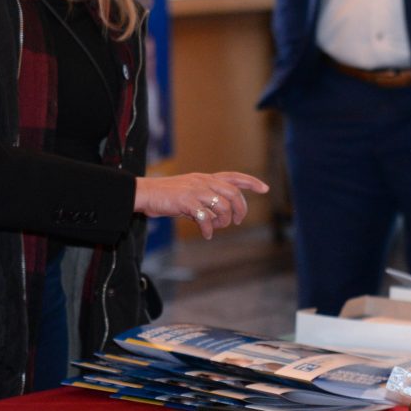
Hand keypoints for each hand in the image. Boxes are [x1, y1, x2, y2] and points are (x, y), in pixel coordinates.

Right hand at [133, 172, 268, 238]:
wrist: (145, 193)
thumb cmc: (166, 194)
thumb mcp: (190, 191)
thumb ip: (205, 198)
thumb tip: (217, 216)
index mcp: (206, 178)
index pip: (234, 176)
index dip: (251, 182)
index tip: (265, 188)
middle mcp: (203, 181)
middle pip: (233, 194)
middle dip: (240, 209)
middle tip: (237, 221)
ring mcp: (196, 191)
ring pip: (222, 206)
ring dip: (223, 221)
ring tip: (215, 228)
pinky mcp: (186, 201)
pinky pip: (205, 218)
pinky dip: (209, 229)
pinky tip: (206, 234)